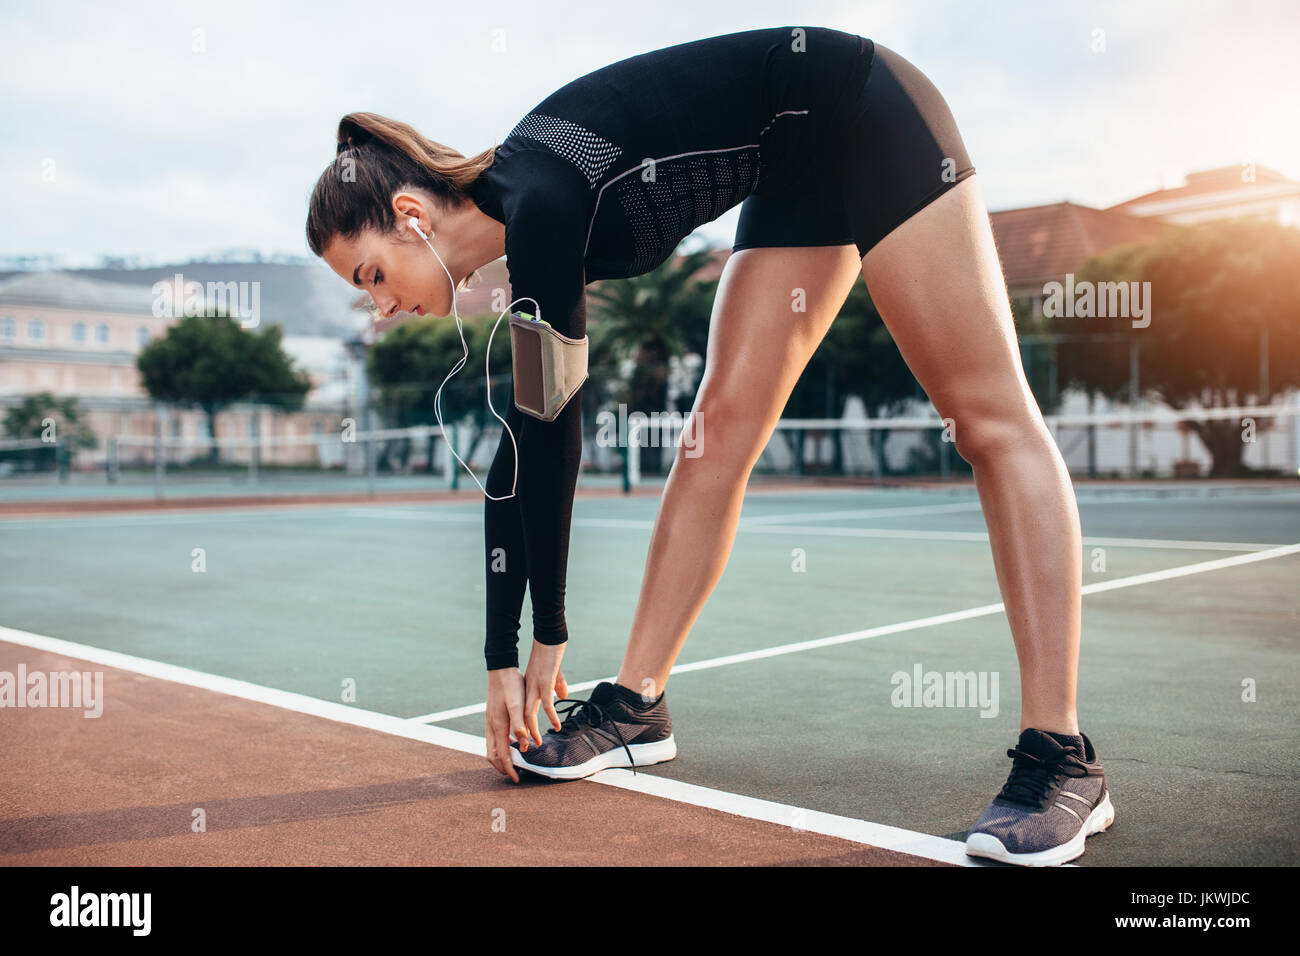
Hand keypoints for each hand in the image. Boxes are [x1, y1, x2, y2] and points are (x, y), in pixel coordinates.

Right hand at [485, 667, 532, 782]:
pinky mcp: (492, 715)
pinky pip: (494, 737)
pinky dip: (501, 746)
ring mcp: (490, 720)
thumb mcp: (517, 704)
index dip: (509, 769)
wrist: (501, 668)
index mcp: (498, 725)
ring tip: (513, 762)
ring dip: (501, 757)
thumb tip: (523, 745)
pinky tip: (512, 743)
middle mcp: (491, 725)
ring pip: (492, 747)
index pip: (502, 755)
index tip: (517, 779)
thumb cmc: (511, 685)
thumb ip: (519, 724)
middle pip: (492, 755)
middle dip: (502, 767)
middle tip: (514, 775)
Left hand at [523, 640, 568, 746]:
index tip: (527, 737)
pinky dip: (551, 716)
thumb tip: (563, 696)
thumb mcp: (554, 672)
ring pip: (530, 713)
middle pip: (523, 715)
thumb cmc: (552, 652)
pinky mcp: (545, 681)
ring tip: (538, 742)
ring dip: (533, 729)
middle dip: (525, 733)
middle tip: (528, 747)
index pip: (525, 709)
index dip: (525, 724)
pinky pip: (546, 703)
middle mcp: (530, 687)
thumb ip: (557, 684)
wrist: (549, 635)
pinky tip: (556, 725)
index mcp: (530, 686)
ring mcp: (536, 685)